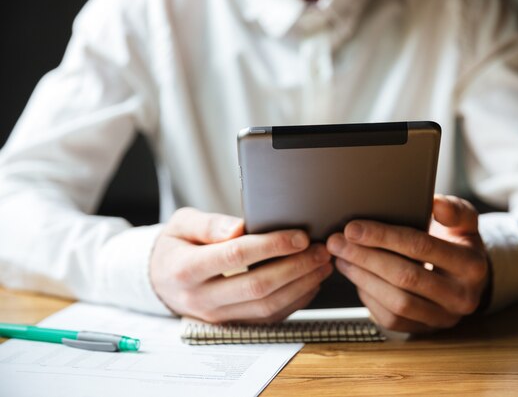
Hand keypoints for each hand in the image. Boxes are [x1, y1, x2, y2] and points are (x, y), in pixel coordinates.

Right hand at [150, 208, 332, 322]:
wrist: (161, 280)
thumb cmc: (176, 247)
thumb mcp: (180, 225)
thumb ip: (208, 224)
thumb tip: (238, 228)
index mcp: (185, 269)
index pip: (235, 256)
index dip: (271, 246)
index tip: (300, 236)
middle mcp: (201, 299)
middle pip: (257, 286)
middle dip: (295, 267)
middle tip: (321, 250)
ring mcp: (217, 317)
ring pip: (267, 307)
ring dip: (301, 286)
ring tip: (322, 264)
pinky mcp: (232, 326)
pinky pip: (269, 319)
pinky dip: (295, 301)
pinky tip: (311, 282)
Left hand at [326, 195, 488, 332]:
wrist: (466, 278)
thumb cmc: (458, 243)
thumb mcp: (464, 222)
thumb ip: (454, 210)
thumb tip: (435, 205)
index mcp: (472, 265)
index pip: (421, 247)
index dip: (384, 236)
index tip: (353, 228)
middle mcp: (461, 297)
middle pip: (405, 276)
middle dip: (366, 257)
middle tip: (338, 242)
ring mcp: (443, 318)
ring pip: (396, 302)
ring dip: (362, 278)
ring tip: (341, 257)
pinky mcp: (424, 330)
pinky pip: (391, 318)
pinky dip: (368, 297)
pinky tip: (355, 276)